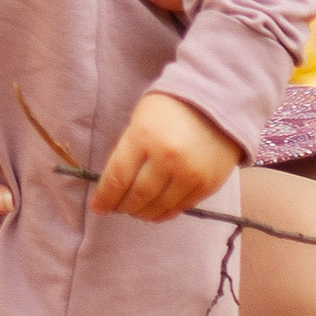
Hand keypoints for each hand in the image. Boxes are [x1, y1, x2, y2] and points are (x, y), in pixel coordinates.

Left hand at [92, 89, 243, 222]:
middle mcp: (166, 157)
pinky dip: (165, 213)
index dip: (105, 197)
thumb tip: (115, 185)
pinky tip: (157, 211)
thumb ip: (128, 151)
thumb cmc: (170, 109)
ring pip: (158, 207)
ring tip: (137, 211)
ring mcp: (188, 173)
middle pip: (137, 196)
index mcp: (143, 136)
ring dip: (143, 213)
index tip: (98, 207)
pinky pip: (180, 208)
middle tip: (118, 208)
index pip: (117, 177)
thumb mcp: (140, 120)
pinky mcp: (207, 184)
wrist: (217, 102)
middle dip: (123, 206)